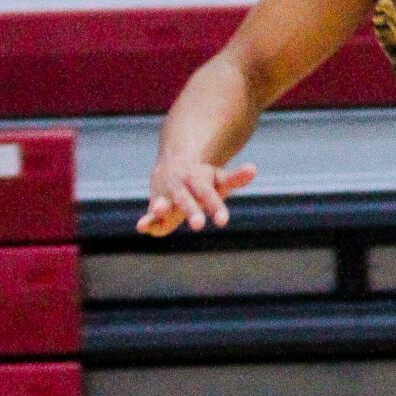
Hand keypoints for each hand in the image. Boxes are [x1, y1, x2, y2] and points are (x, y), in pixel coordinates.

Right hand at [138, 157, 257, 236]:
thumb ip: (235, 177)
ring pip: (162, 203)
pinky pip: (149, 215)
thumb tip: (254, 169)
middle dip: (191, 211)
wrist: (172, 168)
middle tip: (198, 225)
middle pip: (185, 200)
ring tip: (159, 210)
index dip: (215, 207)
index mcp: (196, 180)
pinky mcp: (154, 209)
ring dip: (160, 207)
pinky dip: (145, 221)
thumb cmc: (202, 179)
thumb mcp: (219, 179)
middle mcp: (179, 188)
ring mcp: (164, 197)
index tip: (223, 221)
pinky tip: (141, 227)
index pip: (207, 194)